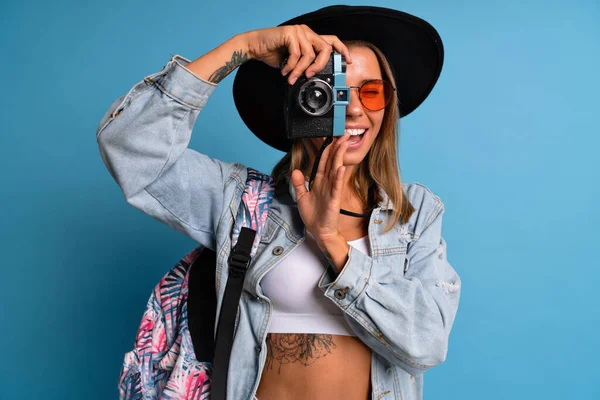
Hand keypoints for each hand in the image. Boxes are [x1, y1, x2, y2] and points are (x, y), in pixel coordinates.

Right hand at [242, 25, 352, 84]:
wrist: (254, 47)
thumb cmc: (273, 54)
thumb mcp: (294, 61)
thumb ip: (305, 64)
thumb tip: (314, 75)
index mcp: (310, 37)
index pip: (332, 40)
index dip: (342, 50)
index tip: (348, 61)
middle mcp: (306, 32)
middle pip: (325, 48)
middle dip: (320, 66)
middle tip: (309, 76)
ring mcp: (299, 31)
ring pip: (310, 54)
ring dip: (300, 70)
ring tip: (292, 77)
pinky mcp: (290, 33)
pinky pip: (297, 54)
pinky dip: (291, 66)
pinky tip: (285, 70)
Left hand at [290, 131, 351, 245]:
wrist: (319, 231)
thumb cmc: (313, 216)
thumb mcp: (301, 198)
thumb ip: (298, 184)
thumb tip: (295, 171)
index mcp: (319, 182)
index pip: (324, 162)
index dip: (327, 150)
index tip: (331, 139)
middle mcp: (327, 183)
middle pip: (332, 162)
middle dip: (337, 148)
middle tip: (343, 135)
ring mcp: (332, 190)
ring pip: (336, 170)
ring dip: (339, 157)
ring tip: (343, 144)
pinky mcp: (334, 199)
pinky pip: (336, 186)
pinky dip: (338, 177)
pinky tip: (341, 168)